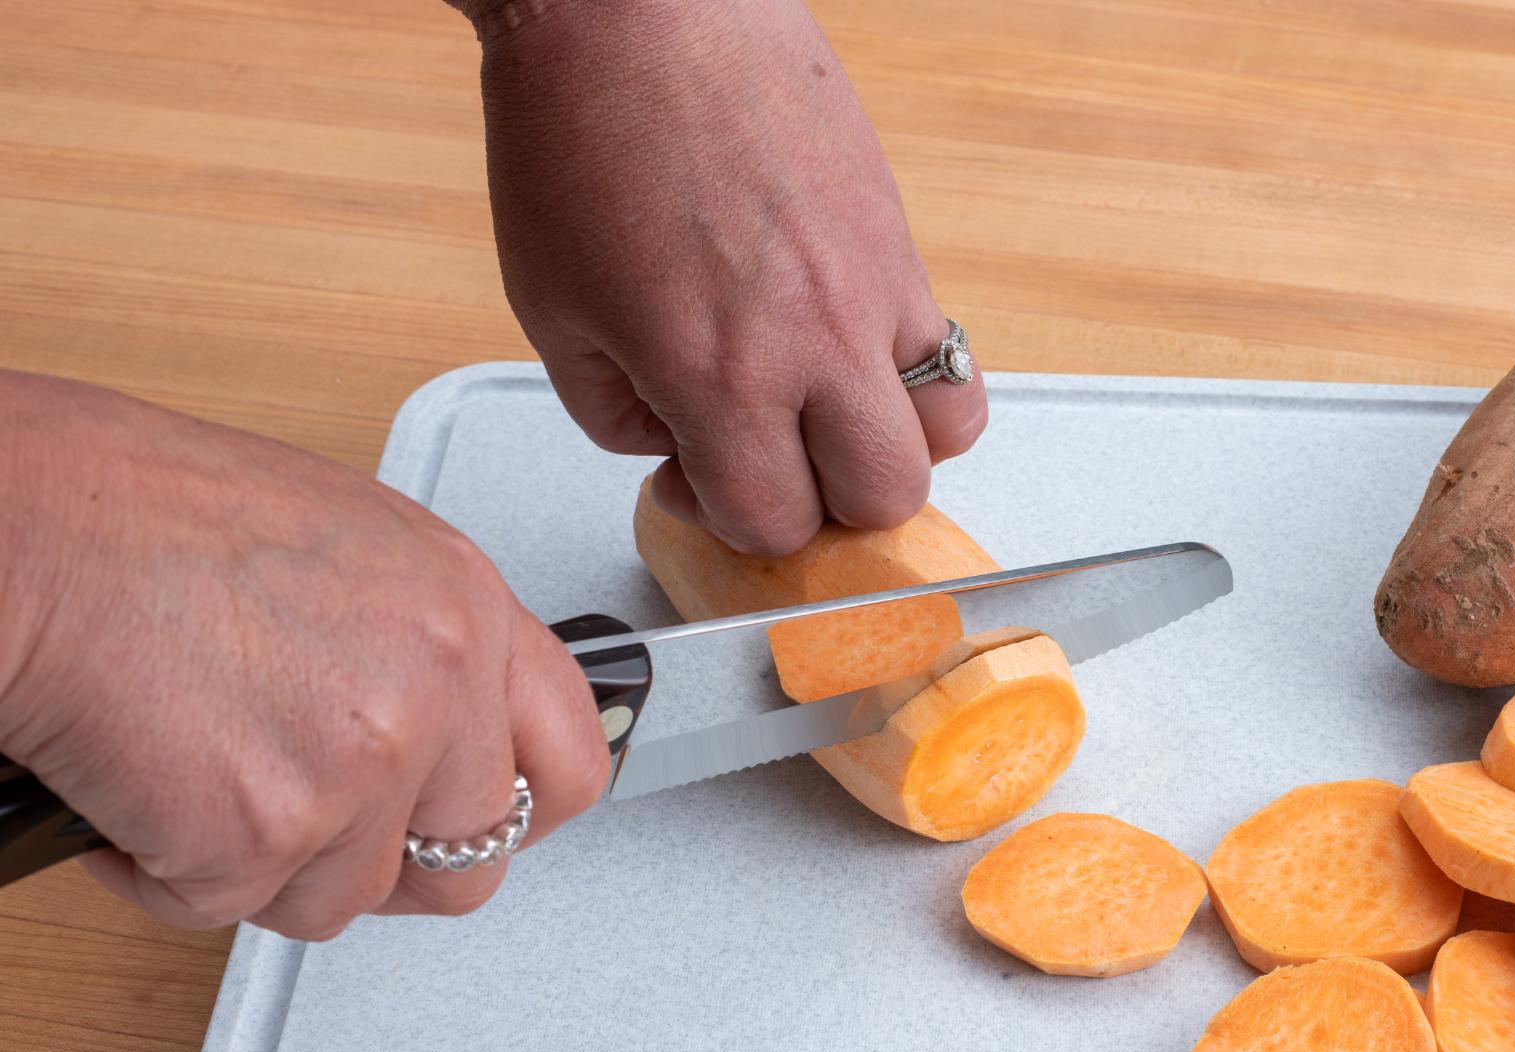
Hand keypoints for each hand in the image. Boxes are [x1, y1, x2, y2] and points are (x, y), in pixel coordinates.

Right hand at [0, 372, 609, 939]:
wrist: (23, 526)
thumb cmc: (137, 518)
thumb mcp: (345, 551)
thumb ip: (421, 652)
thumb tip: (448, 742)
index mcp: (465, 606)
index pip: (570, 763)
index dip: (518, 815)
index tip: (470, 824)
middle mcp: (436, 683)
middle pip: (465, 864)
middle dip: (376, 862)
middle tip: (297, 817)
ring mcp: (360, 763)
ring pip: (340, 899)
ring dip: (257, 864)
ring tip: (188, 766)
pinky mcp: (263, 830)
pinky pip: (226, 906)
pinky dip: (162, 871)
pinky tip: (132, 787)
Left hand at [458, 0, 986, 555]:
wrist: (633, 9)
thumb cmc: (578, 134)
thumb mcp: (551, 310)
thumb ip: (615, 413)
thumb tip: (675, 445)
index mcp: (719, 373)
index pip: (773, 521)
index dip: (729, 518)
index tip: (698, 477)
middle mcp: (817, 341)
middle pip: (883, 498)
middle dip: (824, 502)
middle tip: (770, 457)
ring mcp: (876, 287)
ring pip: (946, 432)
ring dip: (889, 444)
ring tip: (828, 409)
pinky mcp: (900, 237)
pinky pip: (947, 346)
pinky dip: (906, 372)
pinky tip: (842, 340)